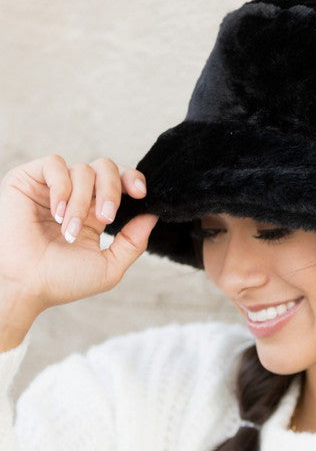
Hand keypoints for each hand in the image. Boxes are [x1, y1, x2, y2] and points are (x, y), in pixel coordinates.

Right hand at [0, 154, 158, 309]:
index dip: (132, 180)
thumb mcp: (109, 267)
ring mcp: (53, 187)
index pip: (120, 182)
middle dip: (111, 191)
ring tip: (68, 230)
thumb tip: (153, 214)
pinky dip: (61, 187)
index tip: (140, 193)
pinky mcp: (29, 180)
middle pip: (106, 168)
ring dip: (80, 202)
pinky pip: (55, 164)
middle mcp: (76, 196)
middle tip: (105, 218)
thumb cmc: (62, 281)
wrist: (27, 286)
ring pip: (82, 169)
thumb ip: (133, 242)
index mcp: (95, 213)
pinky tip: (56, 212)